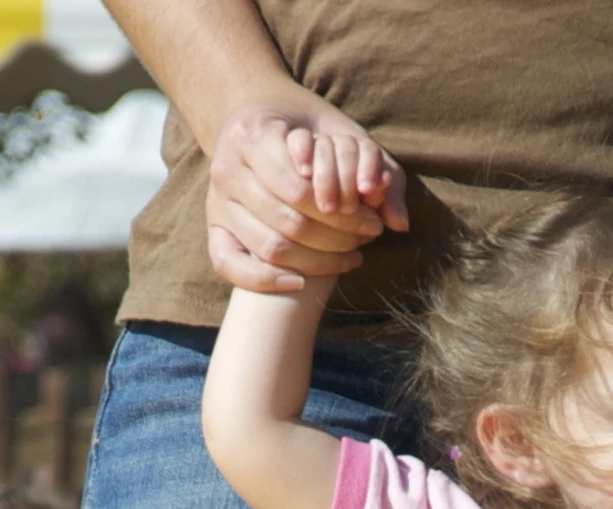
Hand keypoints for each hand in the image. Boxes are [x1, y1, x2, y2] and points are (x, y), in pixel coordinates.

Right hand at [207, 105, 407, 294]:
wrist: (259, 120)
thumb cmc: (307, 130)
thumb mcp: (342, 133)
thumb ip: (376, 168)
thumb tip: (398, 223)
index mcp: (252, 133)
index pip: (300, 190)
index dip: (342, 213)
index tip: (372, 219)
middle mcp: (226, 167)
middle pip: (289, 223)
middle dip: (337, 237)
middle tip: (367, 239)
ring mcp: (216, 200)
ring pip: (270, 248)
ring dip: (317, 262)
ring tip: (349, 257)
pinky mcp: (214, 227)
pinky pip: (229, 265)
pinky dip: (265, 281)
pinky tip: (300, 284)